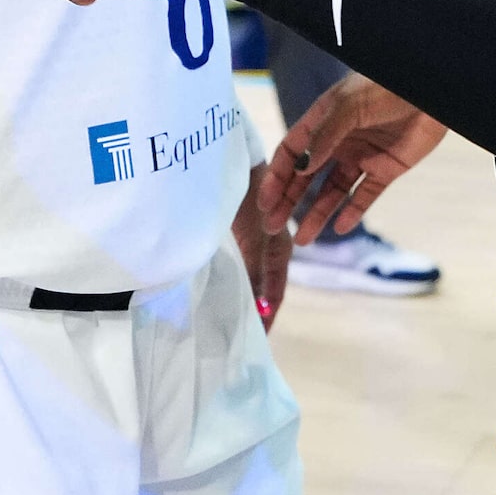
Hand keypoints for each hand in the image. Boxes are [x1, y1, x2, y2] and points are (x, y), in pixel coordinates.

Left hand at [233, 169, 288, 327]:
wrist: (236, 155)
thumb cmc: (250, 193)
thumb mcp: (254, 235)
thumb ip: (252, 269)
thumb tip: (254, 307)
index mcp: (280, 249)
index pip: (275, 292)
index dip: (268, 316)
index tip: (259, 339)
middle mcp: (270, 246)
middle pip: (263, 286)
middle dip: (254, 311)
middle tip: (239, 336)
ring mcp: (255, 238)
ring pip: (249, 275)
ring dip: (241, 295)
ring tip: (225, 317)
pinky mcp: (239, 230)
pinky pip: (238, 261)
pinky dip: (231, 277)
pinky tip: (215, 285)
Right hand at [259, 75, 450, 244]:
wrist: (429, 92)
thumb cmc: (385, 88)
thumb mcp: (349, 105)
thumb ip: (324, 136)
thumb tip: (299, 168)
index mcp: (322, 122)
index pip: (291, 153)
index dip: (276, 177)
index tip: (265, 202)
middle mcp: (337, 142)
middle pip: (306, 177)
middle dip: (289, 202)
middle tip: (274, 227)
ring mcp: (361, 157)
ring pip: (333, 191)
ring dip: (317, 214)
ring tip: (303, 240)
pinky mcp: (385, 169)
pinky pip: (365, 195)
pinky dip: (354, 212)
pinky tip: (340, 228)